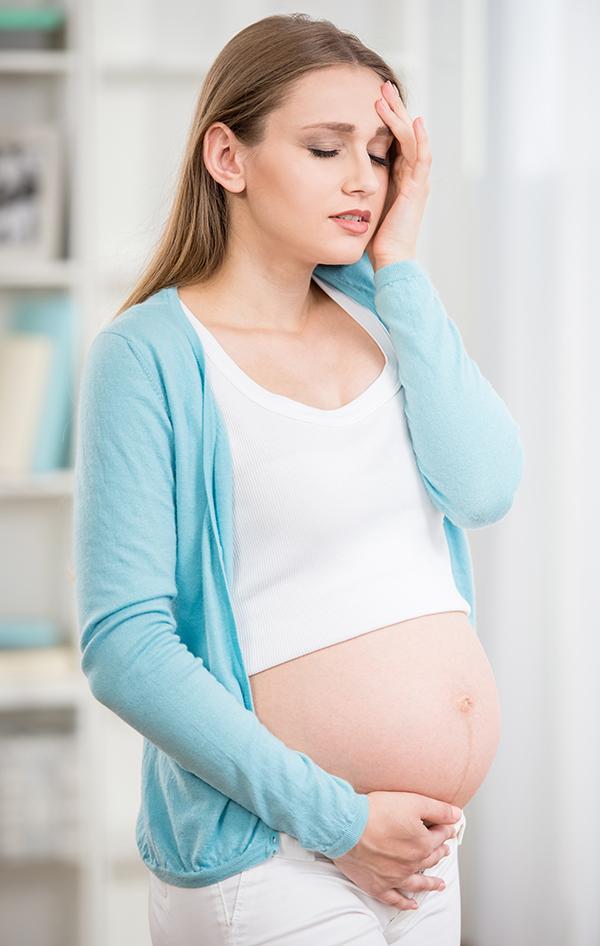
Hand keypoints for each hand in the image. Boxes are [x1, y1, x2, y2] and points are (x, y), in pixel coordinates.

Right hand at [332, 791, 461, 909]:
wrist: (346, 827)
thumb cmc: (376, 812)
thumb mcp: (413, 801)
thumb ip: (438, 809)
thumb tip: (457, 815)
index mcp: (423, 844)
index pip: (440, 836)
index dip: (445, 829)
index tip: (448, 828)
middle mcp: (412, 863)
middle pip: (431, 858)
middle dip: (440, 853)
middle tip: (445, 850)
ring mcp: (395, 877)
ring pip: (418, 883)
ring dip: (430, 884)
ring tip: (439, 885)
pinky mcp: (377, 886)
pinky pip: (394, 899)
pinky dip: (404, 904)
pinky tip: (411, 905)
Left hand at [368, 82, 431, 269]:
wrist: (389, 260)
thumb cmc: (373, 239)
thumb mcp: (361, 204)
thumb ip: (354, 187)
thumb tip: (330, 175)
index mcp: (398, 178)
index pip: (394, 139)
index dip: (385, 118)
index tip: (371, 97)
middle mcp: (410, 176)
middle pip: (404, 133)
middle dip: (393, 108)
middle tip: (380, 84)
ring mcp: (416, 181)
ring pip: (412, 139)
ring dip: (399, 116)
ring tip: (386, 95)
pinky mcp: (418, 190)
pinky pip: (421, 158)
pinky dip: (418, 139)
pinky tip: (414, 121)